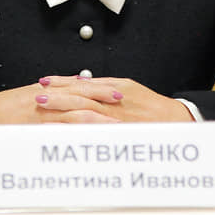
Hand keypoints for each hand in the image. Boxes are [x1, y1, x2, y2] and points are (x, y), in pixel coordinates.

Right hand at [0, 79, 121, 149]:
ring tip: (114, 122)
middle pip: (80, 96)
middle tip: (123, 101)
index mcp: (47, 90)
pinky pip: (58, 130)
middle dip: (103, 99)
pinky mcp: (34, 129)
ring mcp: (41, 115)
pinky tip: (88, 136)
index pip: (79, 86)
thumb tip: (76, 84)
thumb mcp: (31, 94)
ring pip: (73, 113)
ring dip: (96, 117)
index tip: (118, 90)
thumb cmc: (5, 108)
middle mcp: (46, 99)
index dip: (100, 88)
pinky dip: (74, 132)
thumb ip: (54, 91)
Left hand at [36, 75, 194, 122]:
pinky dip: (80, 129)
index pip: (84, 84)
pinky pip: (97, 131)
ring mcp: (119, 118)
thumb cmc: (151, 106)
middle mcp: (117, 101)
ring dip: (64, 111)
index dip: (63, 83)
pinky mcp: (123, 131)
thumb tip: (80, 83)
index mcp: (117, 88)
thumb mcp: (129, 89)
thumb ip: (105, 87)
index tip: (44, 82)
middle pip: (82, 96)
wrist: (177, 121)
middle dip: (59, 96)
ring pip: (86, 113)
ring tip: (45, 111)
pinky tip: (64, 130)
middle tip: (37, 95)